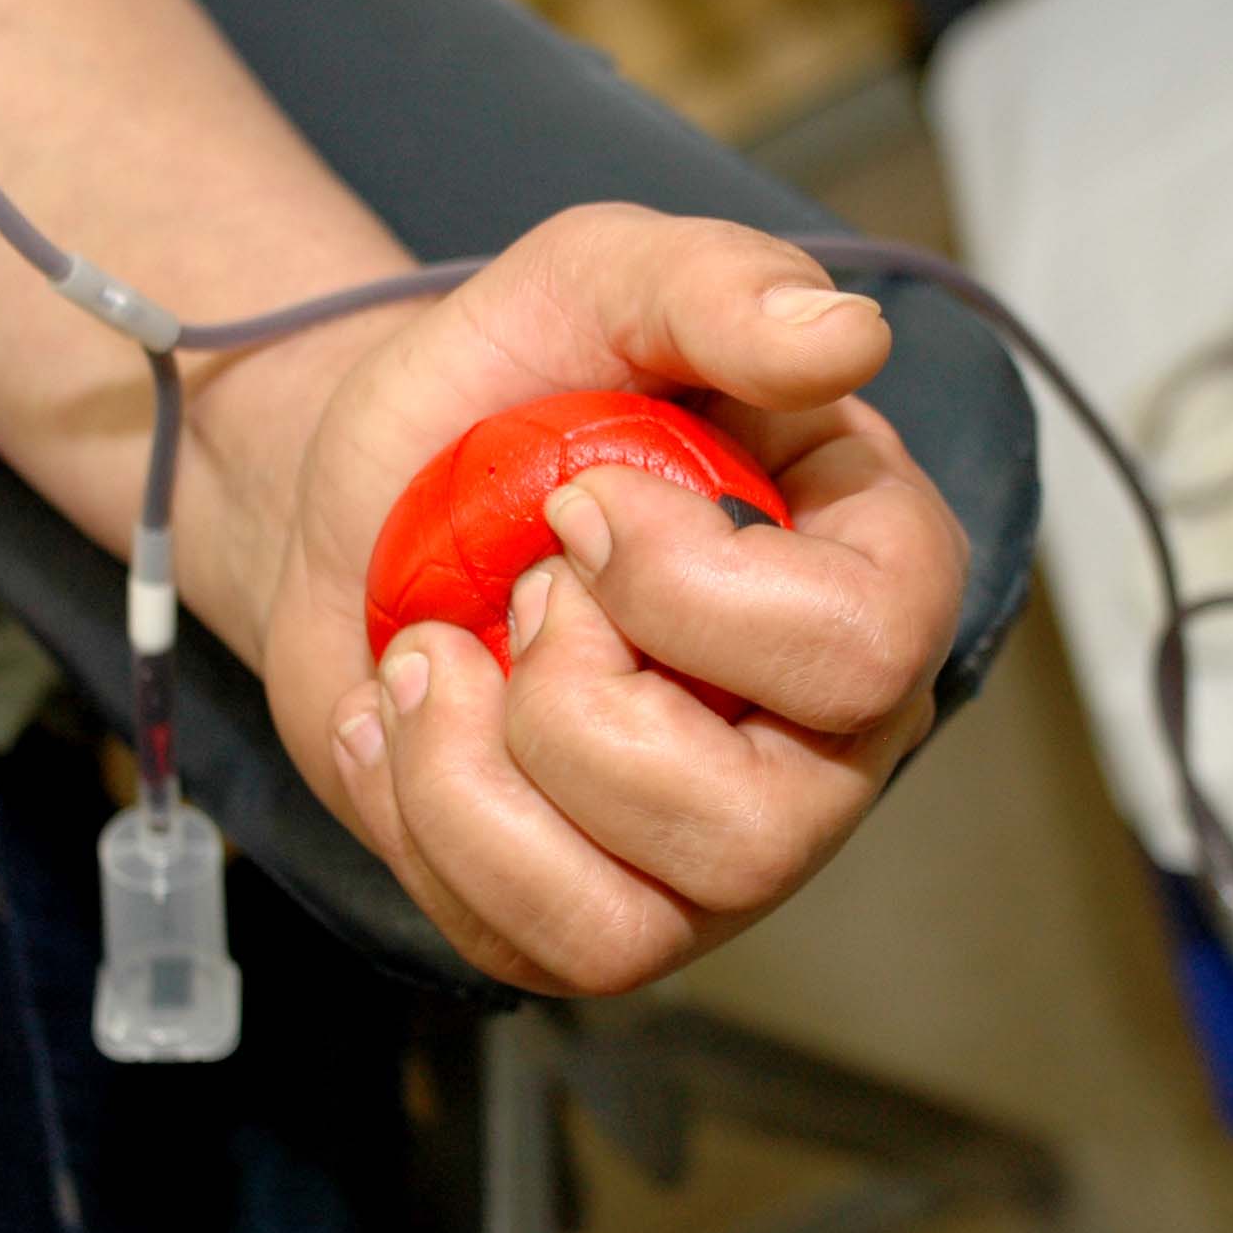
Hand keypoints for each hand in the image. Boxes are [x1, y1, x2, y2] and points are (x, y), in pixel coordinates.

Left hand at [192, 204, 967, 995]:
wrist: (359, 487)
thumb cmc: (511, 388)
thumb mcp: (600, 283)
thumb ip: (720, 287)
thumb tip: (849, 334)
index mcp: (872, 578)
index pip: (865, 651)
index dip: (688, 588)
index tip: (581, 501)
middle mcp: (823, 740)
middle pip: (752, 831)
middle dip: (574, 700)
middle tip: (523, 591)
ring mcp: (717, 851)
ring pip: (633, 931)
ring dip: (481, 777)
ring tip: (440, 660)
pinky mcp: (601, 914)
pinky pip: (527, 948)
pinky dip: (424, 825)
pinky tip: (407, 724)